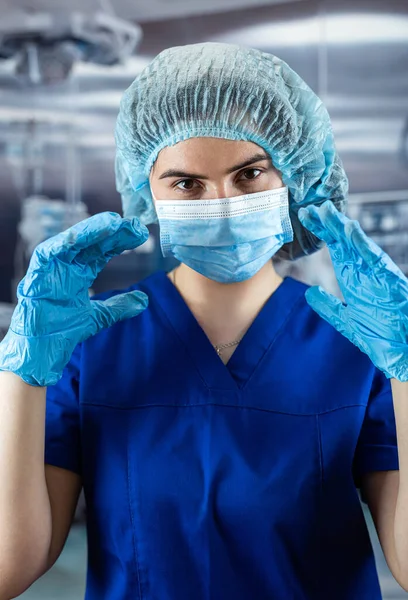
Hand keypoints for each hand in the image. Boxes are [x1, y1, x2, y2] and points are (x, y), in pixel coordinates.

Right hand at [0, 212, 148, 386]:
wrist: (40, 350)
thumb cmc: (61, 330)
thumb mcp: (98, 317)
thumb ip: (119, 307)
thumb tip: (145, 300)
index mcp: (80, 272)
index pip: (102, 250)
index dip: (120, 240)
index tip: (139, 233)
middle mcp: (66, 265)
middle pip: (91, 242)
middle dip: (112, 231)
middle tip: (133, 224)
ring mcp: (51, 268)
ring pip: (71, 241)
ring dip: (90, 230)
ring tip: (112, 222)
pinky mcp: (36, 275)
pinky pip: (47, 254)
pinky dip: (61, 244)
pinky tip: (78, 236)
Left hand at [298, 201, 407, 381]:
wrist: (405, 347)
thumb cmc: (384, 335)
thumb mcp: (348, 322)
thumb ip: (329, 308)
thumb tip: (309, 293)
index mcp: (352, 277)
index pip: (333, 248)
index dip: (320, 231)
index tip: (304, 217)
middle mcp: (362, 270)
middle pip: (341, 240)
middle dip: (326, 223)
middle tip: (308, 208)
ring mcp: (375, 271)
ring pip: (355, 243)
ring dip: (340, 226)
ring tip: (325, 210)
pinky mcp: (387, 276)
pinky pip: (372, 256)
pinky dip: (361, 242)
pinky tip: (349, 228)